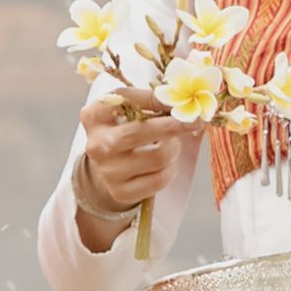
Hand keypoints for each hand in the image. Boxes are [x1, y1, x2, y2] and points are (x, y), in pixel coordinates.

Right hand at [70, 89, 179, 242]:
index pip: (127, 101)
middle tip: (196, 120)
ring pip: (160, 156)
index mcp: (94, 116)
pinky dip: (171, 169)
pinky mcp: (121, 192)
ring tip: (170, 144)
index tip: (180, 99)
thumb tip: (183, 102)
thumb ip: (150, 100)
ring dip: (174, 148)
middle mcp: (96, 144)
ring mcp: (108, 171)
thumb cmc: (124, 128)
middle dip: (175, 124)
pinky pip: (161, 179)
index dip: (156, 99)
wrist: (109, 166)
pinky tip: (165, 164)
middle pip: (143, 131)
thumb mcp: (127, 108)